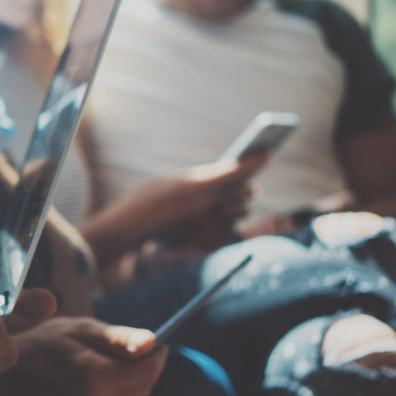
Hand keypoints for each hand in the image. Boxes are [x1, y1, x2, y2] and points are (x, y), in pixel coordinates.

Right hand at [6, 318, 166, 395]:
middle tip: (118, 355)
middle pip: (144, 388)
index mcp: (93, 375)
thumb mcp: (81, 330)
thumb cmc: (47, 345)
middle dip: (141, 370)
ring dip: (128, 388)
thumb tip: (152, 342)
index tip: (150, 344)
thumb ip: (119, 338)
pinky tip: (93, 391)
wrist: (11, 378)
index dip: (155, 355)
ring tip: (101, 372)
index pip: (149, 370)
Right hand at [84, 154, 266, 263]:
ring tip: (235, 204)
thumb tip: (215, 189)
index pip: (238, 170)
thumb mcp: (169, 182)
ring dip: (238, 208)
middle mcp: (207, 204)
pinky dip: (227, 229)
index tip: (268, 153)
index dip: (257, 160)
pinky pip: (228, 234)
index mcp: (198, 184)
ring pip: (239, 214)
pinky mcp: (203, 242)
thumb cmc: (143, 200)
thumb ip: (196, 184)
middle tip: (251, 184)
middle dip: (248, 187)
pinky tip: (220, 226)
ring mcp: (206, 225)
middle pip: (245, 192)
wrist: (126, 229)